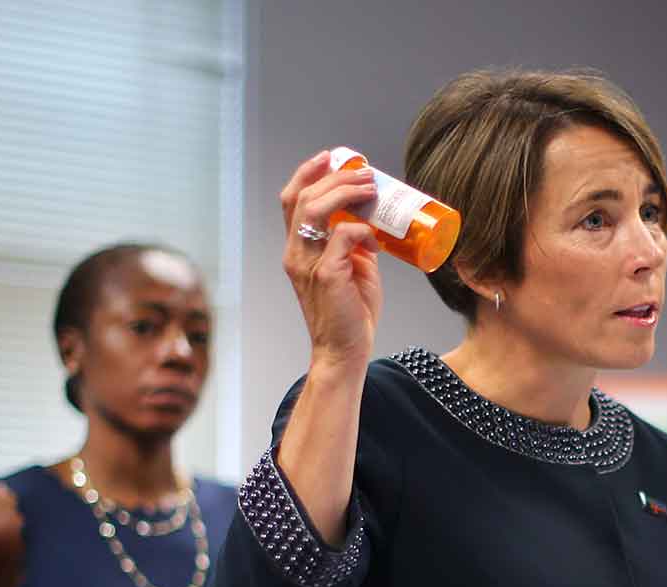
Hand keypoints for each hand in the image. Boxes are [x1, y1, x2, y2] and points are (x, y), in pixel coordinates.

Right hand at [279, 151, 383, 368]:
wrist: (346, 350)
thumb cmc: (350, 312)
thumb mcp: (353, 269)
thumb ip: (355, 245)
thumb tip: (371, 222)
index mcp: (298, 249)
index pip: (292, 200)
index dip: (308, 173)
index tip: (332, 157)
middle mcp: (296, 253)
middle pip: (302, 197)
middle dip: (334, 177)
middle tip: (364, 173)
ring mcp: (307, 264)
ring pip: (314, 209)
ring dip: (345, 192)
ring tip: (370, 187)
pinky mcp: (326, 275)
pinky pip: (342, 237)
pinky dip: (360, 229)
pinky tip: (374, 237)